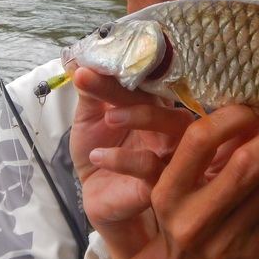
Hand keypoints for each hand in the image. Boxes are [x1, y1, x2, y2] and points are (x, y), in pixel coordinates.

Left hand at [70, 67, 194, 258]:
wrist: (97, 196)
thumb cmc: (101, 151)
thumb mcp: (89, 119)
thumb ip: (91, 93)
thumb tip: (83, 61)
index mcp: (154, 105)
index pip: (150, 80)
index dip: (128, 67)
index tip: (93, 62)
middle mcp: (169, 126)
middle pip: (165, 97)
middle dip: (132, 88)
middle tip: (96, 82)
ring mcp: (171, 154)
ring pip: (176, 127)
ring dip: (142, 116)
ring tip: (109, 117)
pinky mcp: (161, 184)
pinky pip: (152, 167)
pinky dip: (124, 159)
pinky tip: (97, 156)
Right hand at [109, 106, 258, 258]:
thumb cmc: (180, 217)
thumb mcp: (181, 182)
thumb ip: (214, 150)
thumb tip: (257, 112)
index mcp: (169, 193)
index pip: (199, 141)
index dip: (232, 117)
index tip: (254, 106)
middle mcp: (196, 220)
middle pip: (246, 166)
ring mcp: (229, 242)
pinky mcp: (256, 255)